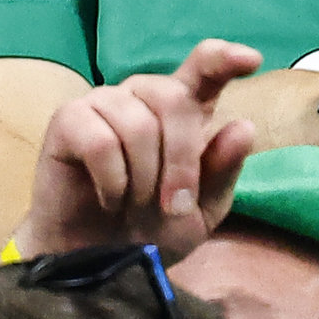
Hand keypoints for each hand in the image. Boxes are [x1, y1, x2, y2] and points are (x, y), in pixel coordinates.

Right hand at [15, 37, 263, 258]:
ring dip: (144, 177)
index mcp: (185, 108)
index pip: (205, 67)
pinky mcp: (68, 120)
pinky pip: (100, 141)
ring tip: (134, 204)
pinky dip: (112, 180)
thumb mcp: (203, 208)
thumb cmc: (153, 227)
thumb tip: (243, 127)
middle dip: (182, 160)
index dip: (225, 58)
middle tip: (175, 205)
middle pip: (175, 100)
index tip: (250, 60)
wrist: (100, 260)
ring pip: (138, 123)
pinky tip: (110, 198)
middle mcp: (145, 96)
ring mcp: (105, 104)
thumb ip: (223, 170)